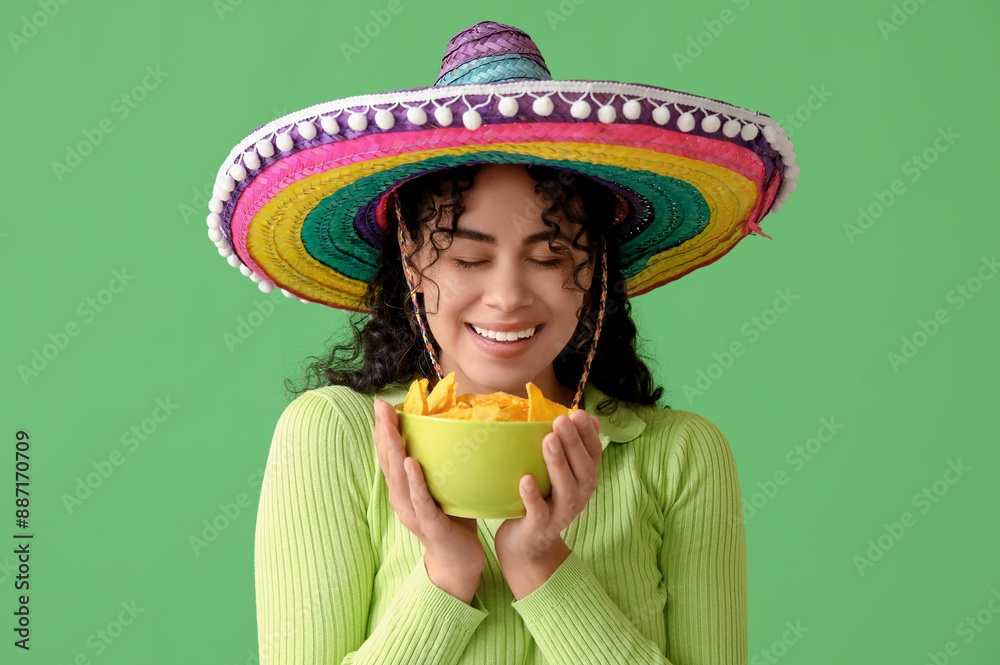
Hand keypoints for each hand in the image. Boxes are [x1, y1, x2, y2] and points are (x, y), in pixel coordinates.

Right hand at [373, 399, 484, 575]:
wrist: (459, 561)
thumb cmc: (453, 520)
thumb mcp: (445, 486)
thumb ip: (442, 464)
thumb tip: (455, 429)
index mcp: (403, 489)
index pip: (389, 455)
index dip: (384, 431)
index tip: (382, 405)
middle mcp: (401, 499)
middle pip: (389, 462)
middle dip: (384, 433)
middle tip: (381, 407)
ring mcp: (413, 512)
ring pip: (399, 478)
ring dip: (394, 451)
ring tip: (390, 427)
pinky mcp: (429, 524)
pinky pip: (420, 500)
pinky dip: (414, 481)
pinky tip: (411, 464)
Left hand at [494, 409, 602, 564]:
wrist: (528, 548)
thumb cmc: (543, 501)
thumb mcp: (561, 475)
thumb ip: (573, 449)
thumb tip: (588, 417)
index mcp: (584, 480)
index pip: (593, 454)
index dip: (588, 434)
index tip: (579, 413)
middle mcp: (578, 496)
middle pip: (583, 469)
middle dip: (573, 443)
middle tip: (562, 420)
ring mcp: (560, 514)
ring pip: (565, 488)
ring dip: (558, 463)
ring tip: (548, 440)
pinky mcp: (540, 527)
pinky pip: (538, 511)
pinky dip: (532, 496)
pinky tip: (525, 479)